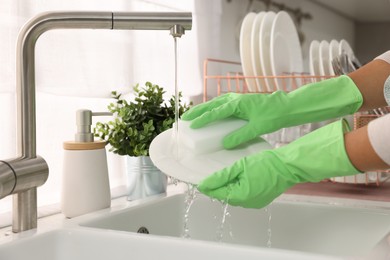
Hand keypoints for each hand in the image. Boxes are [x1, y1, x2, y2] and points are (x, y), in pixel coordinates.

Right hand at [182, 76, 362, 147]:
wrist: (286, 106)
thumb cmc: (273, 115)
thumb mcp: (257, 128)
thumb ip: (240, 136)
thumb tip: (225, 144)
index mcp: (237, 104)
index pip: (215, 112)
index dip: (202, 119)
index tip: (192, 125)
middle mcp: (234, 98)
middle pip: (211, 104)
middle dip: (197, 111)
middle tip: (184, 118)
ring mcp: (237, 98)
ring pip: (215, 103)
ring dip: (204, 108)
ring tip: (193, 115)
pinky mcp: (241, 101)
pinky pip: (222, 104)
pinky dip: (213, 108)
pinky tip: (212, 114)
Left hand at [197, 119, 360, 208]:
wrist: (288, 166)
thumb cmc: (267, 163)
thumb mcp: (240, 166)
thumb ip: (221, 176)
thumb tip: (205, 184)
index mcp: (241, 196)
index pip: (217, 194)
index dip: (207, 187)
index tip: (198, 182)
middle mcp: (247, 203)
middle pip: (225, 196)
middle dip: (217, 187)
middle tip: (209, 176)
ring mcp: (255, 203)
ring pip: (234, 196)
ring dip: (227, 187)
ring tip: (222, 177)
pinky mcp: (261, 199)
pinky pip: (244, 196)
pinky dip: (238, 188)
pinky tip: (237, 179)